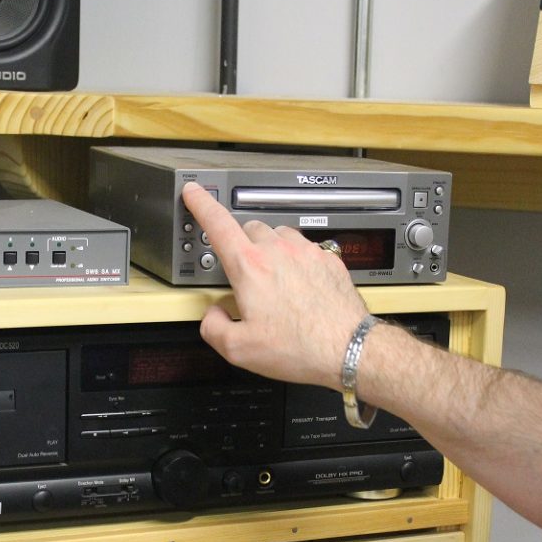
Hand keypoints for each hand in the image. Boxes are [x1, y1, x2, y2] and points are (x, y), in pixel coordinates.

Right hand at [181, 182, 369, 391]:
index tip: (194, 192)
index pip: (218, 223)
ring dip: (271, 249)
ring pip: (279, 235)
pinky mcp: (328, 259)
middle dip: (242, 245)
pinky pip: (306, 248)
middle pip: (250, 229)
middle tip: (244, 274)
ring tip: (273, 280)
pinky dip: (297, 260)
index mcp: (250, 267)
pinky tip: (300, 285)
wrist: (347, 349)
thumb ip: (213, 327)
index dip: (202, 203)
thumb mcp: (238, 349)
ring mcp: (306, 252)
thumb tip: (213, 314)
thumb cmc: (299, 347)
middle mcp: (278, 251)